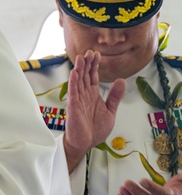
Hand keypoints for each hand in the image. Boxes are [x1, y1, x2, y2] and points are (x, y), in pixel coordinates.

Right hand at [64, 50, 125, 170]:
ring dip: (80, 68)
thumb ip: (115, 96)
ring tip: (81, 57)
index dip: (94, 66)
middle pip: (85, 75)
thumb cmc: (95, 129)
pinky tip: (75, 72)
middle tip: (89, 51)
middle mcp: (84, 95)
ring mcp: (78, 100)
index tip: (96, 55)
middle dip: (87, 63)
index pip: (92, 77)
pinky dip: (73, 81)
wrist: (85, 143)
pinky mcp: (73, 106)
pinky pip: (73, 92)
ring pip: (78, 80)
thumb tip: (121, 80)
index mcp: (92, 95)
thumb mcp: (110, 111)